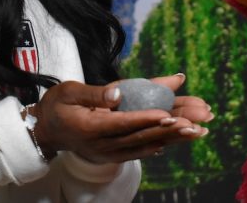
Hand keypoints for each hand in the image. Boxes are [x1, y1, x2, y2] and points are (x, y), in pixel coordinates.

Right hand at [31, 76, 212, 163]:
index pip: (123, 124)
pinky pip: (143, 149)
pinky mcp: (116, 153)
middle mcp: (103, 145)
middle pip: (142, 136)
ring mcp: (110, 152)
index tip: (169, 115)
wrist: (46, 131)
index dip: (147, 119)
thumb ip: (95, 94)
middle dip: (173, 128)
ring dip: (175, 137)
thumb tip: (119, 93)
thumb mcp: (69, 92)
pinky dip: (164, 141)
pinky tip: (182, 136)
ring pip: (148, 144)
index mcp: (90, 128)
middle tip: (198, 121)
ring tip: (200, 129)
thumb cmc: (57, 106)